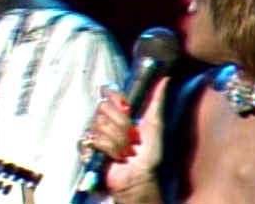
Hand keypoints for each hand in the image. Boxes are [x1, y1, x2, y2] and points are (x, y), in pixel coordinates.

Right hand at [85, 77, 168, 202]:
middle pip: (103, 107)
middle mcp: (105, 119)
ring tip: (128, 150)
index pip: (108, 91)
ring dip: (119, 140)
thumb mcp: (156, 124)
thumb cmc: (150, 152)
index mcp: (119, 110)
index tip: (128, 108)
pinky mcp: (89, 148)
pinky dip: (111, 149)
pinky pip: (95, 139)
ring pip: (100, 124)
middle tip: (133, 136)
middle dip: (122, 124)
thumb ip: (157, 100)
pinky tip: (118, 157)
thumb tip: (166, 78)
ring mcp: (96, 133)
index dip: (117, 98)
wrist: (142, 176)